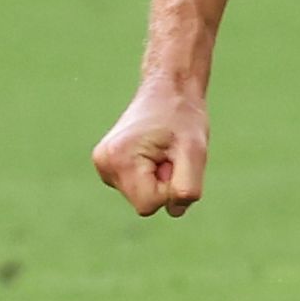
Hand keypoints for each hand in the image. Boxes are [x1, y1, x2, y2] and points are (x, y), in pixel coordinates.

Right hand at [92, 81, 209, 216]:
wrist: (169, 90)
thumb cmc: (183, 118)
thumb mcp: (195, 151)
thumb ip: (188, 187)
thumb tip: (174, 210)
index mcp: (118, 159)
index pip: (149, 205)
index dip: (170, 189)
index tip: (174, 160)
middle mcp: (104, 165)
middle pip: (144, 203)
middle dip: (164, 184)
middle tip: (170, 154)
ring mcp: (104, 166)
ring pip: (142, 197)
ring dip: (159, 180)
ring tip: (163, 150)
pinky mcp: (110, 166)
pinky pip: (139, 188)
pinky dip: (152, 176)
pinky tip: (154, 152)